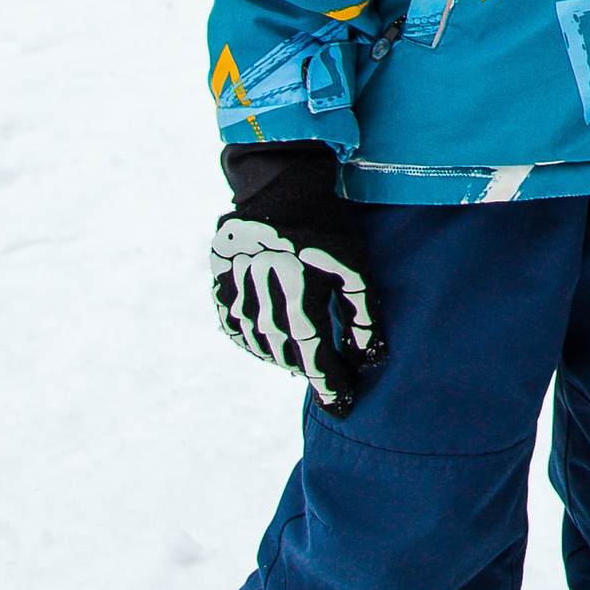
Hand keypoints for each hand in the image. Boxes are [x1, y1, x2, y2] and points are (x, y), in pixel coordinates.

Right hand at [211, 142, 384, 414]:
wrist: (279, 183)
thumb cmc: (326, 226)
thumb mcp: (355, 266)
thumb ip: (363, 315)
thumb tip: (371, 362)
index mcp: (298, 291)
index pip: (314, 355)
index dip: (329, 384)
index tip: (343, 406)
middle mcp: (261, 295)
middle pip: (284, 351)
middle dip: (307, 371)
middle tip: (328, 380)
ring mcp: (235, 287)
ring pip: (255, 341)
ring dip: (279, 358)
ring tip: (300, 363)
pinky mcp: (219, 279)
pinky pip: (230, 323)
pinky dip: (248, 341)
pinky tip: (265, 345)